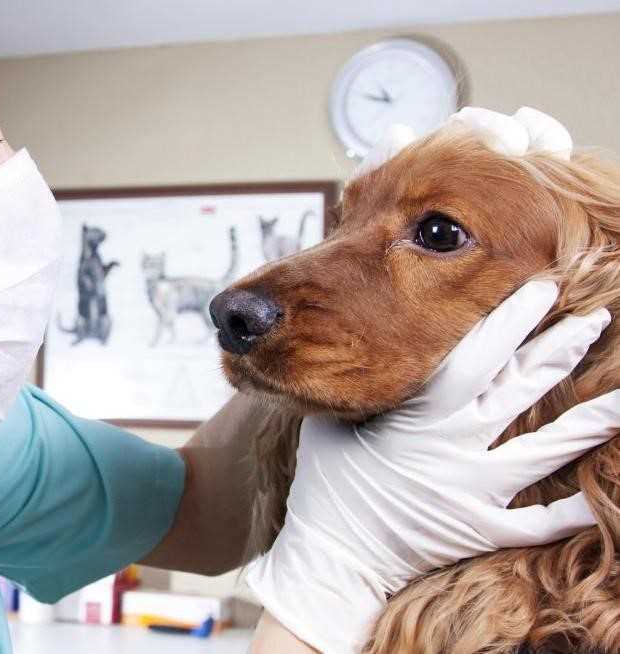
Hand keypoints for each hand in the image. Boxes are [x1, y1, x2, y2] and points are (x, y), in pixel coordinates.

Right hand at [246, 280, 619, 652]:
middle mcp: (456, 446)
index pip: (478, 355)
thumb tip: (361, 350)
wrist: (332, 558)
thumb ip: (358, 389)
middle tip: (593, 318)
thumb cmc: (326, 484)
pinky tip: (598, 502)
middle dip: (559, 349)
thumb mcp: (331, 423)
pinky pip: (538, 523)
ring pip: (546, 451)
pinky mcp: (481, 529)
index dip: (512, 319)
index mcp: (420, 416)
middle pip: (521, 389)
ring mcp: (474, 491)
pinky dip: (570, 513)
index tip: (541, 288)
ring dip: (589, 423)